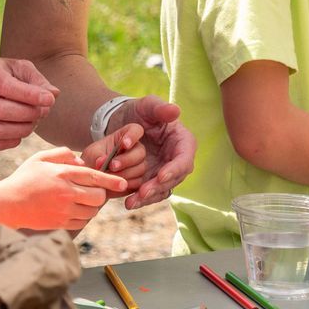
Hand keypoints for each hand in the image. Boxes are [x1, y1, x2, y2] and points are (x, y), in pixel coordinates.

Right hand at [0, 57, 56, 149]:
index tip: (49, 100)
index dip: (29, 95)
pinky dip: (13, 141)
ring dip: (23, 129)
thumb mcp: (19, 68)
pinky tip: (22, 132)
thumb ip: (37, 79)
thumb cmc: (2, 75)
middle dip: (29, 114)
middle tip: (44, 111)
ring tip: (34, 122)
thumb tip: (54, 94)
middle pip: (1, 110)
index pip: (5, 86)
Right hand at [0, 147, 128, 230]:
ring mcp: (62, 210)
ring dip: (91, 207)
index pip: (94, 176)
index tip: (123, 184)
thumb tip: (81, 161)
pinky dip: (82, 217)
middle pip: (98, 197)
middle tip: (93, 192)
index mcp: (61, 174)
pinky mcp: (59, 224)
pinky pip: (81, 222)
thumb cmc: (23, 179)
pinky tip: (73, 211)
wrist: (6, 204)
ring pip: (92, 212)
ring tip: (81, 201)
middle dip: (100, 195)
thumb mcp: (39, 159)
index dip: (112, 180)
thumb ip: (62, 154)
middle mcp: (65, 192)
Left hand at [81, 96, 195, 208]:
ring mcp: (166, 172)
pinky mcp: (153, 180)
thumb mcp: (148, 105)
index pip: (184, 159)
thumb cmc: (140, 111)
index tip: (161, 176)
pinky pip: (150, 193)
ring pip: (162, 189)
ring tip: (132, 202)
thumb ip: (160, 108)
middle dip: (158, 187)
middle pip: (174, 178)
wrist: (124, 122)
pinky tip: (128, 203)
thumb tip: (176, 110)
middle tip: (143, 193)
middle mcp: (177, 160)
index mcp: (183, 142)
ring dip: (148, 198)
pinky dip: (140, 199)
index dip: (174, 169)